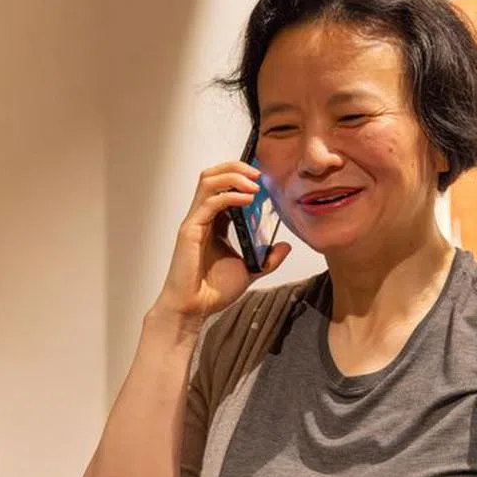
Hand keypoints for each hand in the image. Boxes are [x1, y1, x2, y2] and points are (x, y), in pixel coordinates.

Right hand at [149, 161, 290, 334]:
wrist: (195, 308)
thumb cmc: (213, 290)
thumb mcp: (250, 270)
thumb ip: (268, 258)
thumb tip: (286, 246)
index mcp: (213, 222)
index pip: (223, 187)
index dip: (241, 176)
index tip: (264, 178)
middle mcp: (202, 217)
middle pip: (212, 175)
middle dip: (236, 167)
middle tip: (259, 173)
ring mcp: (194, 221)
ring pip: (208, 181)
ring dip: (233, 176)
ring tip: (254, 183)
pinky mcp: (190, 230)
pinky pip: (210, 203)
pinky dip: (230, 195)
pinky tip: (248, 199)